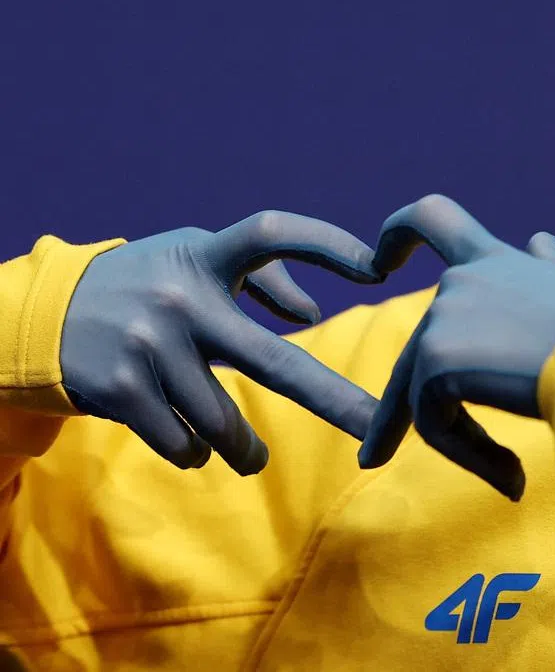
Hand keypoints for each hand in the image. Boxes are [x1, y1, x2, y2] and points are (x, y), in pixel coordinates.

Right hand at [61, 211, 381, 474]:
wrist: (41, 317)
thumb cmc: (145, 284)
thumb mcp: (193, 260)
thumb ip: (258, 278)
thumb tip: (311, 316)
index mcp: (203, 256)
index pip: (273, 233)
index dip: (327, 244)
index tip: (378, 269)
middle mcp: (181, 299)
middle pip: (270, 360)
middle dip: (331, 398)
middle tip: (373, 431)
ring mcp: (148, 347)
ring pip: (222, 423)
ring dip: (245, 448)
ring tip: (253, 456)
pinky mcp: (119, 390)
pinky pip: (183, 442)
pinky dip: (197, 451)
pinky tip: (194, 444)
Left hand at [357, 194, 554, 499]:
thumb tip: (542, 243)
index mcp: (501, 259)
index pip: (435, 219)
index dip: (399, 233)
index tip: (379, 259)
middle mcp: (465, 278)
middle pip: (421, 343)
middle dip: (397, 404)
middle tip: (377, 453)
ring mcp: (447, 316)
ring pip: (423, 391)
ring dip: (457, 441)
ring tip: (505, 479)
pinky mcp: (437, 359)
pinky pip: (433, 422)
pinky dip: (467, 455)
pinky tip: (511, 479)